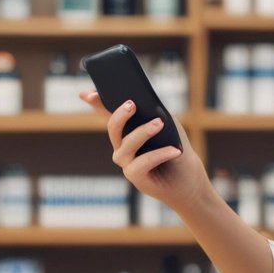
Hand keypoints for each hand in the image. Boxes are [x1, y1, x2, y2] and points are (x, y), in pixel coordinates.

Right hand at [79, 91, 208, 211]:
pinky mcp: (134, 176)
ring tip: (160, 123)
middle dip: (120, 115)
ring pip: (127, 144)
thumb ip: (157, 115)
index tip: (86, 93)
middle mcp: (122, 146)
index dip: (96, 104)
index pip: (109, 115)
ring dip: (143, 132)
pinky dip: (160, 154)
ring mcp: (125, 162)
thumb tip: (151, 108)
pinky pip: (143, 162)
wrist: (187, 179)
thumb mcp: (170, 127)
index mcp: (127, 131)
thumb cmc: (176, 149)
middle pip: (113, 128)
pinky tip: (175, 150)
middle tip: (132, 104)